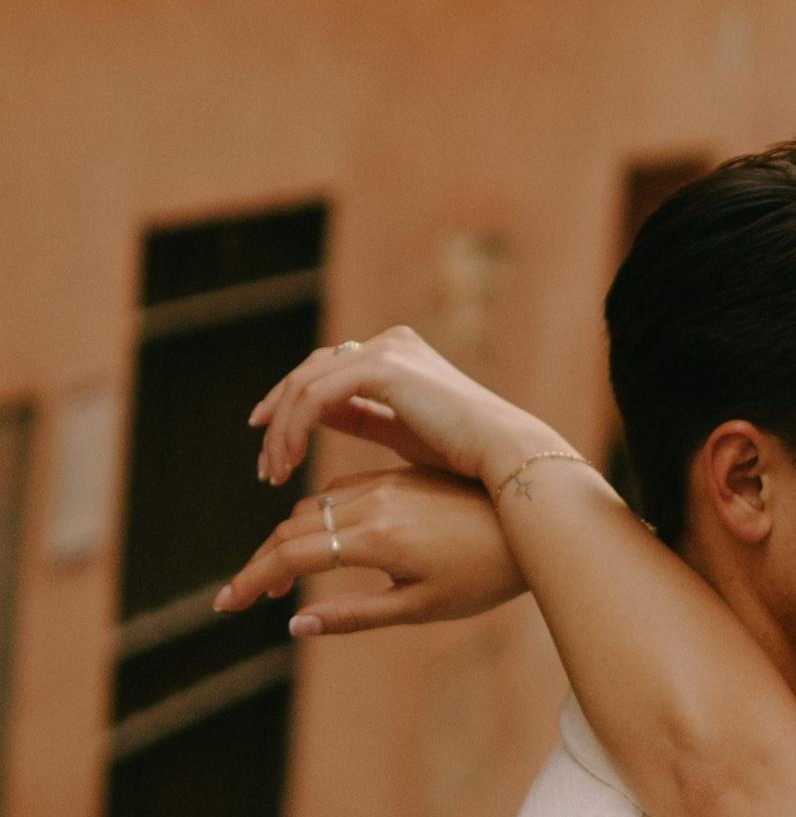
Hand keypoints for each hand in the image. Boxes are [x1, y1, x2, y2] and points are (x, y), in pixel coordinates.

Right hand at [215, 465, 526, 638]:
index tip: (226, 604)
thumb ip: (355, 616)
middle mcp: (375, 504)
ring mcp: (385, 485)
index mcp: (378, 539)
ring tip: (279, 579)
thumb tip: (295, 626)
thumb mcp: (421, 609)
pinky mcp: (397, 477)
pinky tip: (320, 545)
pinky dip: (317, 519)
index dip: (252, 580)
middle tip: (246, 597)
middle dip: (262, 564)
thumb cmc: (485, 578)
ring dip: (287, 540)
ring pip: (313, 508)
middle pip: (292, 529)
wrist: (533, 526)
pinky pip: (339, 494)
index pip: (292, 557)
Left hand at [251, 325, 559, 497]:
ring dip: (281, 430)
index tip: (272, 447)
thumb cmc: (469, 460)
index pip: (328, 372)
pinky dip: (294, 429)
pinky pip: (315, 396)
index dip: (291, 407)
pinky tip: (289, 460)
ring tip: (274, 473)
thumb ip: (362, 418)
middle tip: (265, 465)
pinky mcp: (382, 367)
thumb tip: (316, 420)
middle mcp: (390, 344)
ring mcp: (386, 350)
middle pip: (309, 372)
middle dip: (277, 417)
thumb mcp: (403, 434)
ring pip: (305, 384)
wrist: (507, 458)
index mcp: (398, 356)